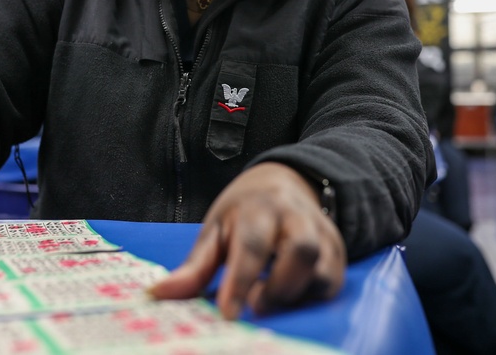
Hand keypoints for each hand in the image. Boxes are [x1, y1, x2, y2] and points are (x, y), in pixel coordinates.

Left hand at [149, 162, 345, 318]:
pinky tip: (288, 296)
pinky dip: (310, 298)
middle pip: (302, 252)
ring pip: (324, 271)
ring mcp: (323, 234)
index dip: (240, 281)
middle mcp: (297, 218)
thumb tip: (157, 295)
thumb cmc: (243, 212)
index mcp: (261, 208)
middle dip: (278, 288)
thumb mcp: (215, 230)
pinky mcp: (338, 252)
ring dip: (296, 295)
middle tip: (254, 304)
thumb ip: (194, 267)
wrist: (287, 182)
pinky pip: (333, 284)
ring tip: (269, 297)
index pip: (252, 245)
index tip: (227, 314)